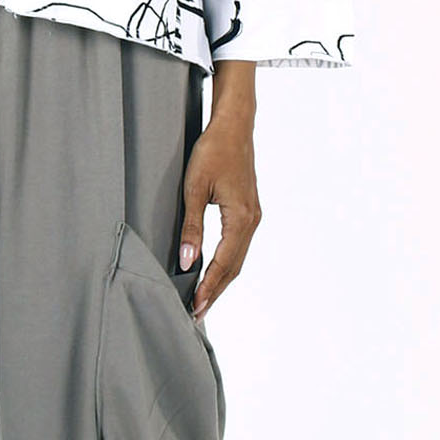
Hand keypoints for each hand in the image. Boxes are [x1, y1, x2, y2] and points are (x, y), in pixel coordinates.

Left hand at [179, 61, 260, 317]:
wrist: (234, 125)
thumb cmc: (213, 151)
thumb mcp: (194, 188)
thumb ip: (191, 227)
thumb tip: (187, 261)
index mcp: (241, 218)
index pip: (224, 263)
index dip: (209, 287)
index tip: (196, 307)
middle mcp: (251, 221)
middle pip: (234, 267)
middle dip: (215, 291)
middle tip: (197, 314)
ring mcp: (252, 216)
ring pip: (237, 258)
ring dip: (220, 279)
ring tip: (203, 299)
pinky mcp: (247, 210)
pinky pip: (238, 245)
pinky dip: (226, 263)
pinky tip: (213, 271)